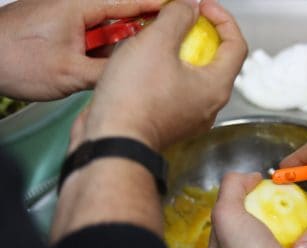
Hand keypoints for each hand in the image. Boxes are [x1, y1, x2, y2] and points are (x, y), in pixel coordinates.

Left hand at [0, 0, 163, 100]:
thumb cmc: (12, 59)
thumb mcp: (70, 73)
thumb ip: (108, 72)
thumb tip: (135, 74)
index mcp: (80, 6)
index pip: (130, 1)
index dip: (158, 5)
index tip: (182, 8)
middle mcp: (75, 6)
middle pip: (121, 16)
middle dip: (141, 30)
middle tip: (163, 46)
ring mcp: (66, 17)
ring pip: (106, 29)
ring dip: (120, 44)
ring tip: (134, 61)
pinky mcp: (59, 29)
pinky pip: (91, 38)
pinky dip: (103, 50)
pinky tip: (106, 66)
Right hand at [52, 0, 245, 241]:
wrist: (112, 141)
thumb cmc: (135, 98)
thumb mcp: (157, 43)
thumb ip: (178, 17)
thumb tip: (188, 9)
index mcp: (216, 87)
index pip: (237, 45)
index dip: (224, 19)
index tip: (204, 7)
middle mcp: (208, 105)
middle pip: (215, 61)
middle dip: (199, 34)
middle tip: (179, 19)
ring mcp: (189, 116)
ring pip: (193, 76)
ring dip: (179, 52)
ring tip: (157, 38)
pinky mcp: (170, 122)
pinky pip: (176, 90)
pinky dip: (167, 71)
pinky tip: (144, 62)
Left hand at [205, 172, 306, 247]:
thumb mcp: (226, 212)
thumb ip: (231, 187)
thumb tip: (249, 176)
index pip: (222, 216)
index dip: (234, 196)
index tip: (251, 182)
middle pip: (249, 220)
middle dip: (260, 204)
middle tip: (272, 190)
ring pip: (273, 228)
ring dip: (281, 214)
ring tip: (289, 198)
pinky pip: (294, 236)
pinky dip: (299, 225)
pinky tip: (303, 214)